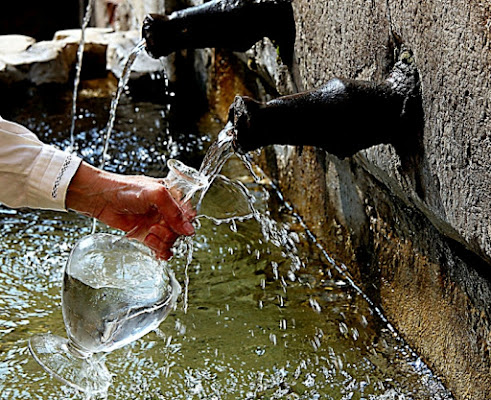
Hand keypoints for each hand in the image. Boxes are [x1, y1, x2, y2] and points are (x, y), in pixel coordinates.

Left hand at [66, 162, 194, 259]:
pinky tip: (156, 251)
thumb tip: (189, 230)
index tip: (176, 225)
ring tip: (149, 235)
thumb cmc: (125, 189)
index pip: (188, 215)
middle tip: (155, 227)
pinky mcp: (146, 235)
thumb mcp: (155, 194)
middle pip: (180, 231)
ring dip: (162, 242)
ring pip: (171, 241)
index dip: (184, 223)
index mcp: (172, 198)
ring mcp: (156, 224)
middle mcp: (165, 212)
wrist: (101, 199)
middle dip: (169, 233)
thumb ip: (174, 211)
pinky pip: (161, 248)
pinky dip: (160, 252)